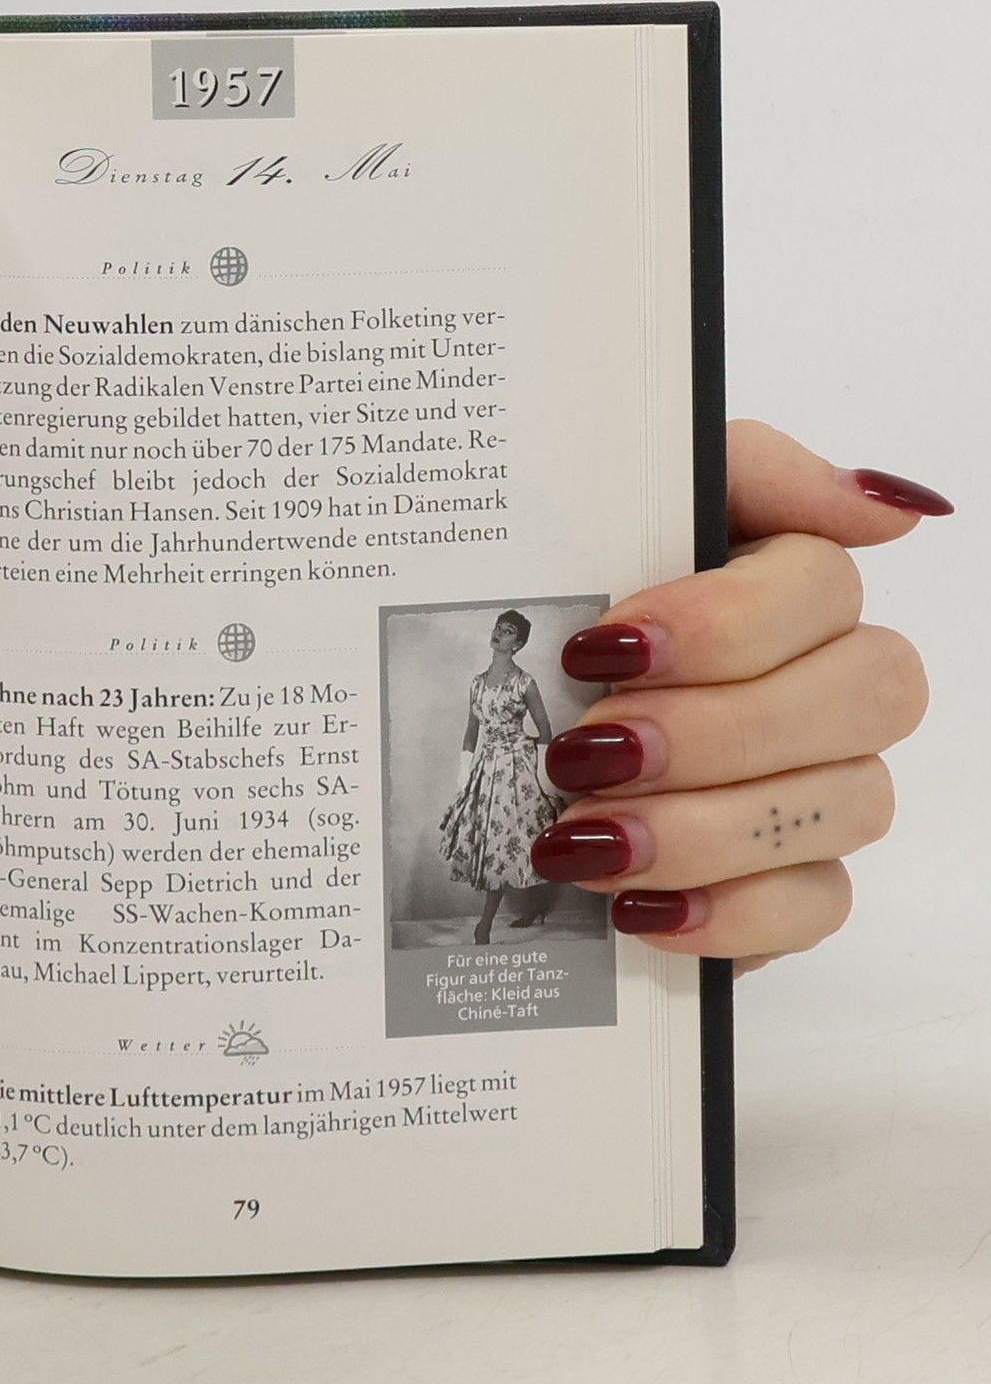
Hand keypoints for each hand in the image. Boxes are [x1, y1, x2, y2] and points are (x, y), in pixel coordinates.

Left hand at [534, 421, 941, 972]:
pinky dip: (728, 912)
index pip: (824, 586)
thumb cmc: (565, 608)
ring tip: (583, 838)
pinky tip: (636, 908)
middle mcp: (832, 686)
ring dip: (705, 828)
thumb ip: (749, 471)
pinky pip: (819, 906)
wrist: (495, 729)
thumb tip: (889, 508)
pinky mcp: (794, 883)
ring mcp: (826, 789)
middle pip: (864, 698)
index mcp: (790, 587)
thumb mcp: (618, 508)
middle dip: (713, 732)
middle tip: (587, 752)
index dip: (721, 623)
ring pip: (849, 806)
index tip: (600, 647)